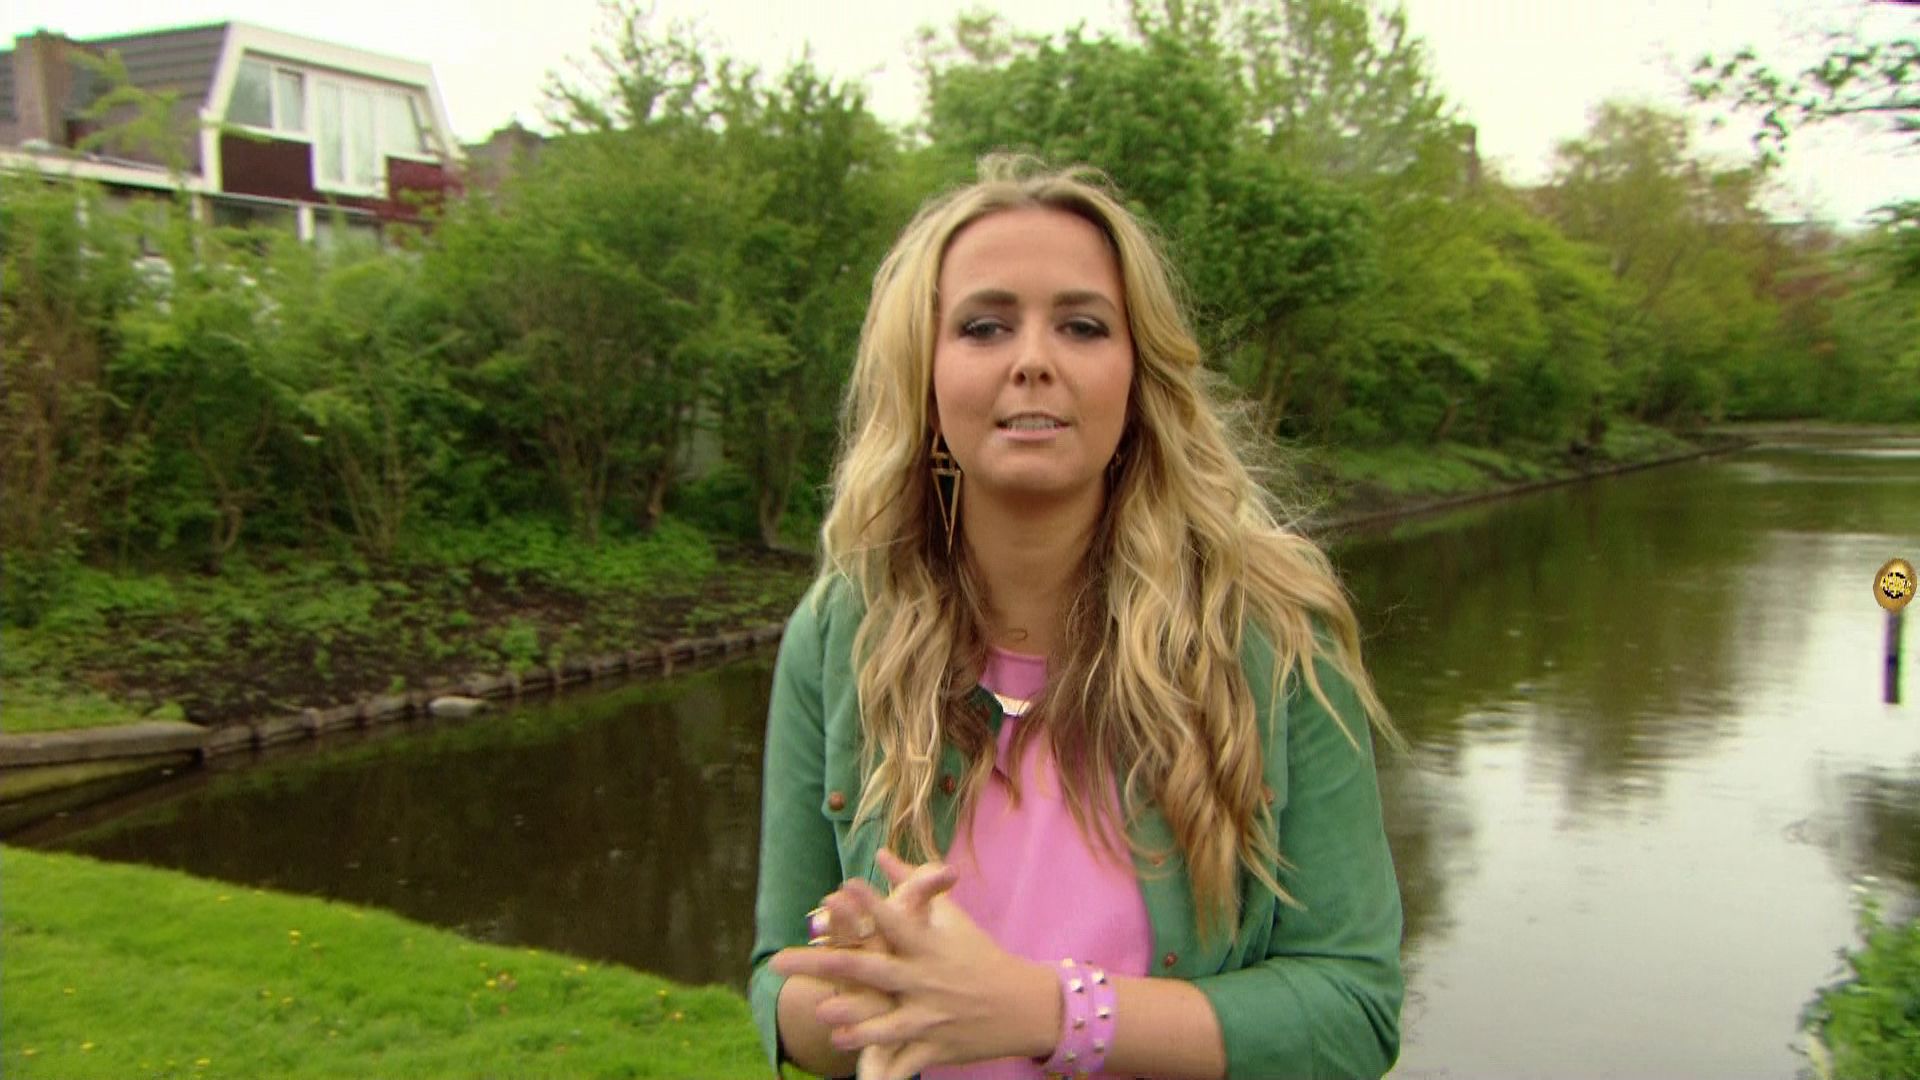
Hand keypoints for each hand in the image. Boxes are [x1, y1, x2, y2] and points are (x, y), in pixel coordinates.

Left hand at [773, 850, 1059, 1079]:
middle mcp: (926, 980)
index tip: (840, 888)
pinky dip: (880, 1064)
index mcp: (928, 946)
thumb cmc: (981, 955)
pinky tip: (851, 1056)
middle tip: (779, 961)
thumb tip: (881, 854)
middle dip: (822, 964)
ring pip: (884, 1021)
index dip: (869, 905)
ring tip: (821, 1011)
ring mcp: (930, 1016)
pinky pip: (903, 1058)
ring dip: (852, 1018)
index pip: (895, 921)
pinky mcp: (936, 1046)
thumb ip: (914, 885)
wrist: (1024, 1006)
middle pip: (868, 971)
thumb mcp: (951, 918)